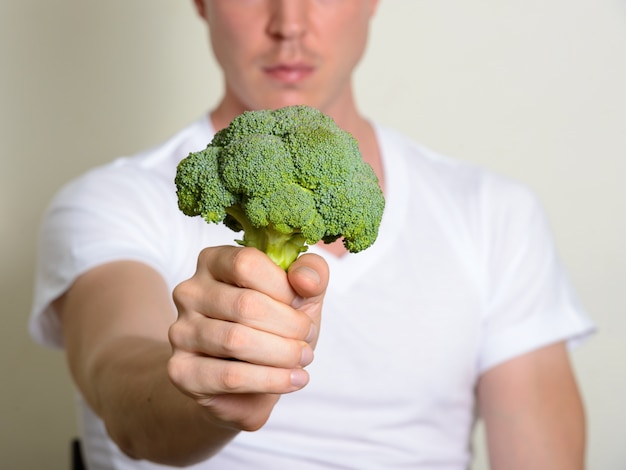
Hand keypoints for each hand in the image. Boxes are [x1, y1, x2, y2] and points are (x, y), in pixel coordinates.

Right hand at [168, 246, 328, 430]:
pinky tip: (292, 379)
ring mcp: (180, 331)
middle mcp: (189, 292)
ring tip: (302, 360)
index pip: (247, 263)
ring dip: (282, 354)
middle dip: (289, 326)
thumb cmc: (274, 328)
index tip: (302, 306)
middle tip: (308, 340)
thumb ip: (312, 274)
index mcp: (213, 261)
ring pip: (237, 340)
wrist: (248, 384)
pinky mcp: (181, 371)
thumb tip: (304, 278)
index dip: (283, 287)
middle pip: (245, 304)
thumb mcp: (302, 296)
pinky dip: (271, 380)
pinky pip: (231, 376)